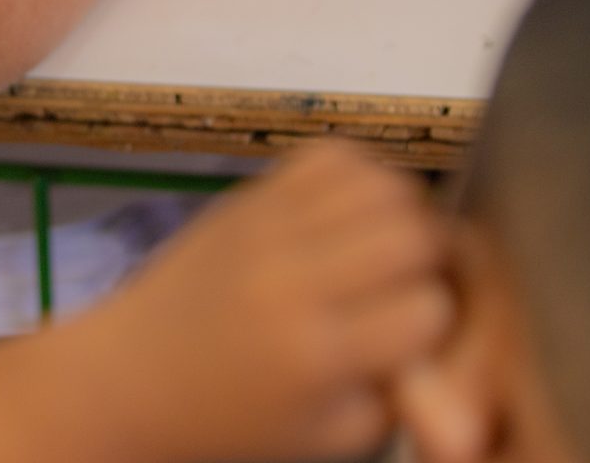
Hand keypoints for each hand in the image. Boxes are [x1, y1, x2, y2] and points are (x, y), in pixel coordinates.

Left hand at [71, 143, 451, 462]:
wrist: (132, 376)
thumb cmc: (237, 421)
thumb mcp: (331, 434)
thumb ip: (402, 389)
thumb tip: (457, 332)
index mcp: (316, 352)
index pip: (429, 309)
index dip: (442, 320)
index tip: (427, 331)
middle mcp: (294, 278)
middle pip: (416, 231)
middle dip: (438, 257)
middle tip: (423, 280)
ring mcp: (270, 226)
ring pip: (383, 182)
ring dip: (407, 211)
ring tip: (392, 246)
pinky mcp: (251, 195)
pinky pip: (333, 154)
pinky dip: (363, 176)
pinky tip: (356, 214)